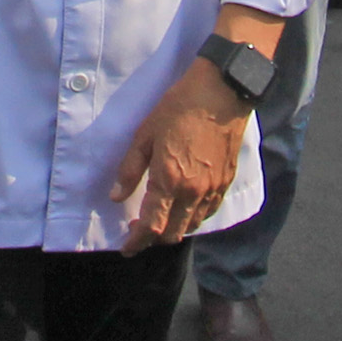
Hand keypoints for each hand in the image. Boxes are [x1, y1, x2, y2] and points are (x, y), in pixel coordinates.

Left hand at [111, 59, 254, 251]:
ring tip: (160, 219)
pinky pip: (208, 212)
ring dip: (173, 230)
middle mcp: (192, 192)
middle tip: (138, 230)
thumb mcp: (145, 135)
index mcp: (169, 180)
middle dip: (153, 239)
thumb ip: (130, 170)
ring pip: (191, 226)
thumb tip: (116, 197)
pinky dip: (193, 218)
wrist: (222, 92)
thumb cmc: (179, 108)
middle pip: (172, 233)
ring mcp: (212, 189)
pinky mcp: (226, 182)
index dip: (137, 242)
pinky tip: (184, 208)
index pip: (151, 226)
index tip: (127, 248)